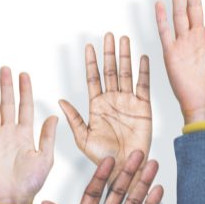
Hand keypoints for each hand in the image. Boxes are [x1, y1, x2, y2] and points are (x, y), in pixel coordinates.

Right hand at [0, 67, 56, 203]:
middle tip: (6, 69)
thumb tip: (53, 116)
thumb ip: (47, 137)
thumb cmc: (31, 183)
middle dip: (7, 86)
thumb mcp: (46, 158)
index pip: (25, 107)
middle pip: (7, 104)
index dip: (25, 91)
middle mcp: (9, 133)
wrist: (13, 199)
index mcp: (25, 135)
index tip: (24, 75)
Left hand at [43, 152, 163, 203]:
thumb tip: (46, 202)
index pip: (94, 192)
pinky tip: (158, 189)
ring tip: (152, 165)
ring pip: (133, 201)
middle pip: (117, 191)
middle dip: (127, 172)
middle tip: (137, 154)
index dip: (101, 176)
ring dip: (143, 183)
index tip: (109, 159)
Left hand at [60, 33, 151, 174]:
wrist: (124, 167)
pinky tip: (141, 58)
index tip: (89, 46)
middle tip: (108, 36)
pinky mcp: (143, 107)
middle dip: (109, 53)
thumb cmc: (102, 157)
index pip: (93, 78)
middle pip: (110, 71)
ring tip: (123, 40)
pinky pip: (143, 86)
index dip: (91, 62)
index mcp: (97, 106)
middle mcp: (112, 100)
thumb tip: (61, 101)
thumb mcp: (82, 138)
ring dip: (125, 56)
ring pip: (125, 74)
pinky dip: (143, 71)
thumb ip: (74, 119)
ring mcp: (128, 102)